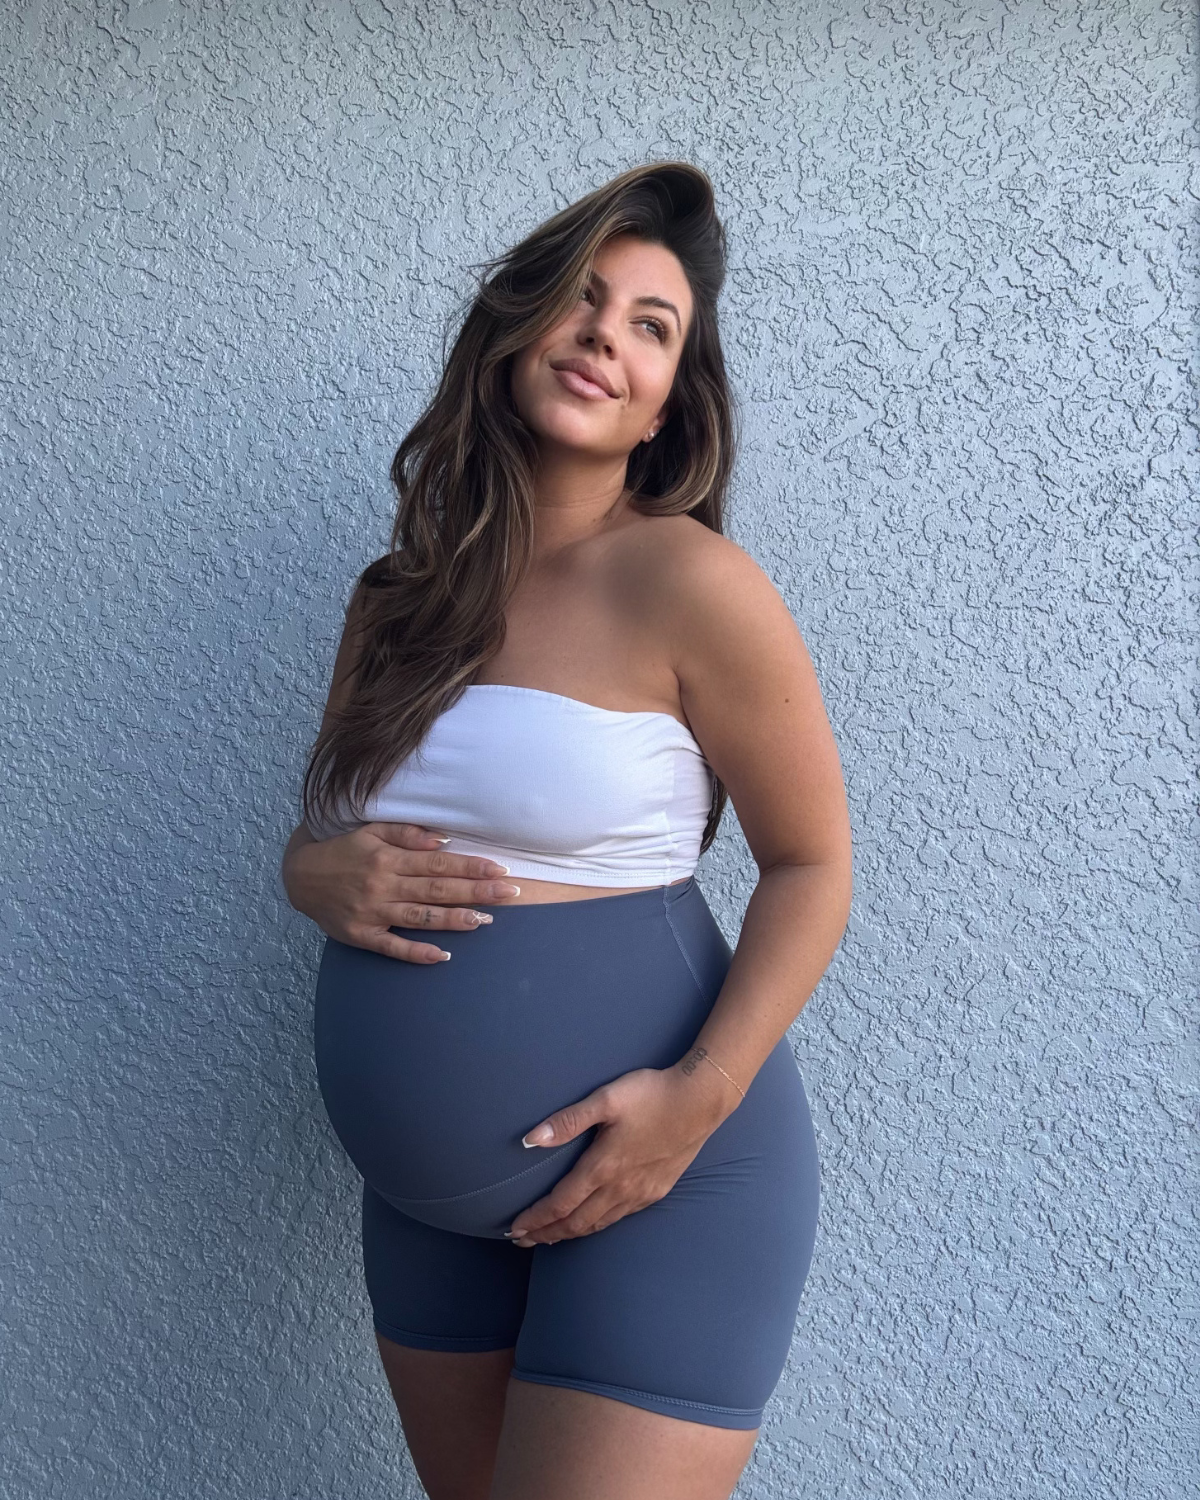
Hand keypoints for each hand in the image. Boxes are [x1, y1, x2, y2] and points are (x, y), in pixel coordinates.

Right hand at [282, 821, 520, 961]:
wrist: (299, 877)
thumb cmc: (343, 850)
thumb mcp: (370, 831)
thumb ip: (406, 833)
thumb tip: (443, 840)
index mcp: (388, 859)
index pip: (438, 863)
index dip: (471, 866)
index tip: (500, 870)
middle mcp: (383, 885)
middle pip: (437, 889)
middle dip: (476, 891)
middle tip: (510, 894)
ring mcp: (373, 913)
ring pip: (420, 917)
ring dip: (454, 919)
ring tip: (485, 921)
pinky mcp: (362, 936)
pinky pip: (392, 948)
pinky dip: (417, 953)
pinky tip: (442, 956)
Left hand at [506, 1061, 736, 1246]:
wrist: (701, 1101)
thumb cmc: (652, 1095)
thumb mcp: (606, 1100)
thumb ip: (567, 1121)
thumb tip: (529, 1140)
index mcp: (603, 1168)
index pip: (560, 1205)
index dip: (535, 1220)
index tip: (513, 1229)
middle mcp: (620, 1189)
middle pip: (575, 1223)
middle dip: (546, 1234)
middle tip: (521, 1241)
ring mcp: (640, 1194)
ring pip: (598, 1225)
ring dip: (569, 1234)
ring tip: (549, 1237)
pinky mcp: (656, 1191)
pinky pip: (619, 1218)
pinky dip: (596, 1226)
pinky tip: (592, 1222)